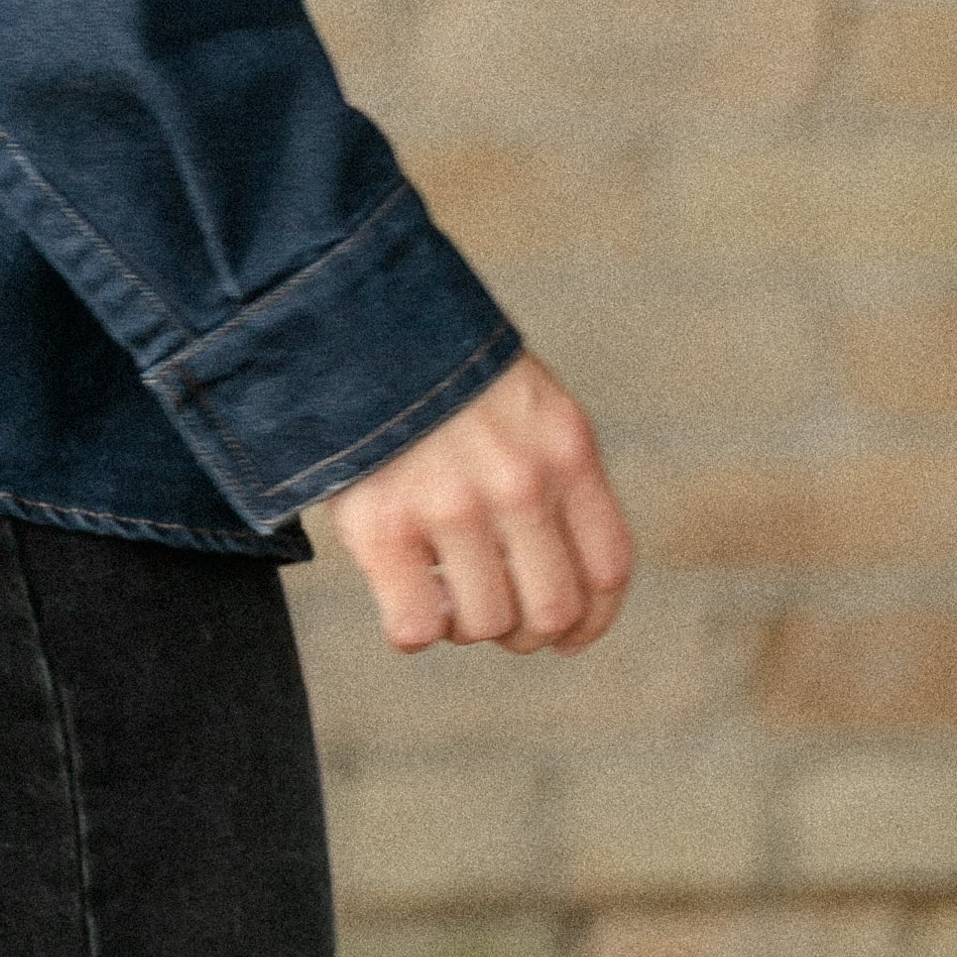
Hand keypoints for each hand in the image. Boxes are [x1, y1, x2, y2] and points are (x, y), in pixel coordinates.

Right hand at [321, 351, 631, 654]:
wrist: (350, 317)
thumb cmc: (437, 367)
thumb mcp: (524, 399)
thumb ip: (551, 472)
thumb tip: (562, 581)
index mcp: (565, 448)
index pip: (606, 569)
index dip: (591, 621)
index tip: (567, 638)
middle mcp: (519, 482)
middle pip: (550, 611)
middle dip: (524, 632)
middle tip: (493, 615)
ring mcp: (451, 506)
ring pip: (483, 625)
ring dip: (463, 626)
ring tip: (438, 590)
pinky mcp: (383, 527)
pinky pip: (415, 627)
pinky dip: (411, 629)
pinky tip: (400, 595)